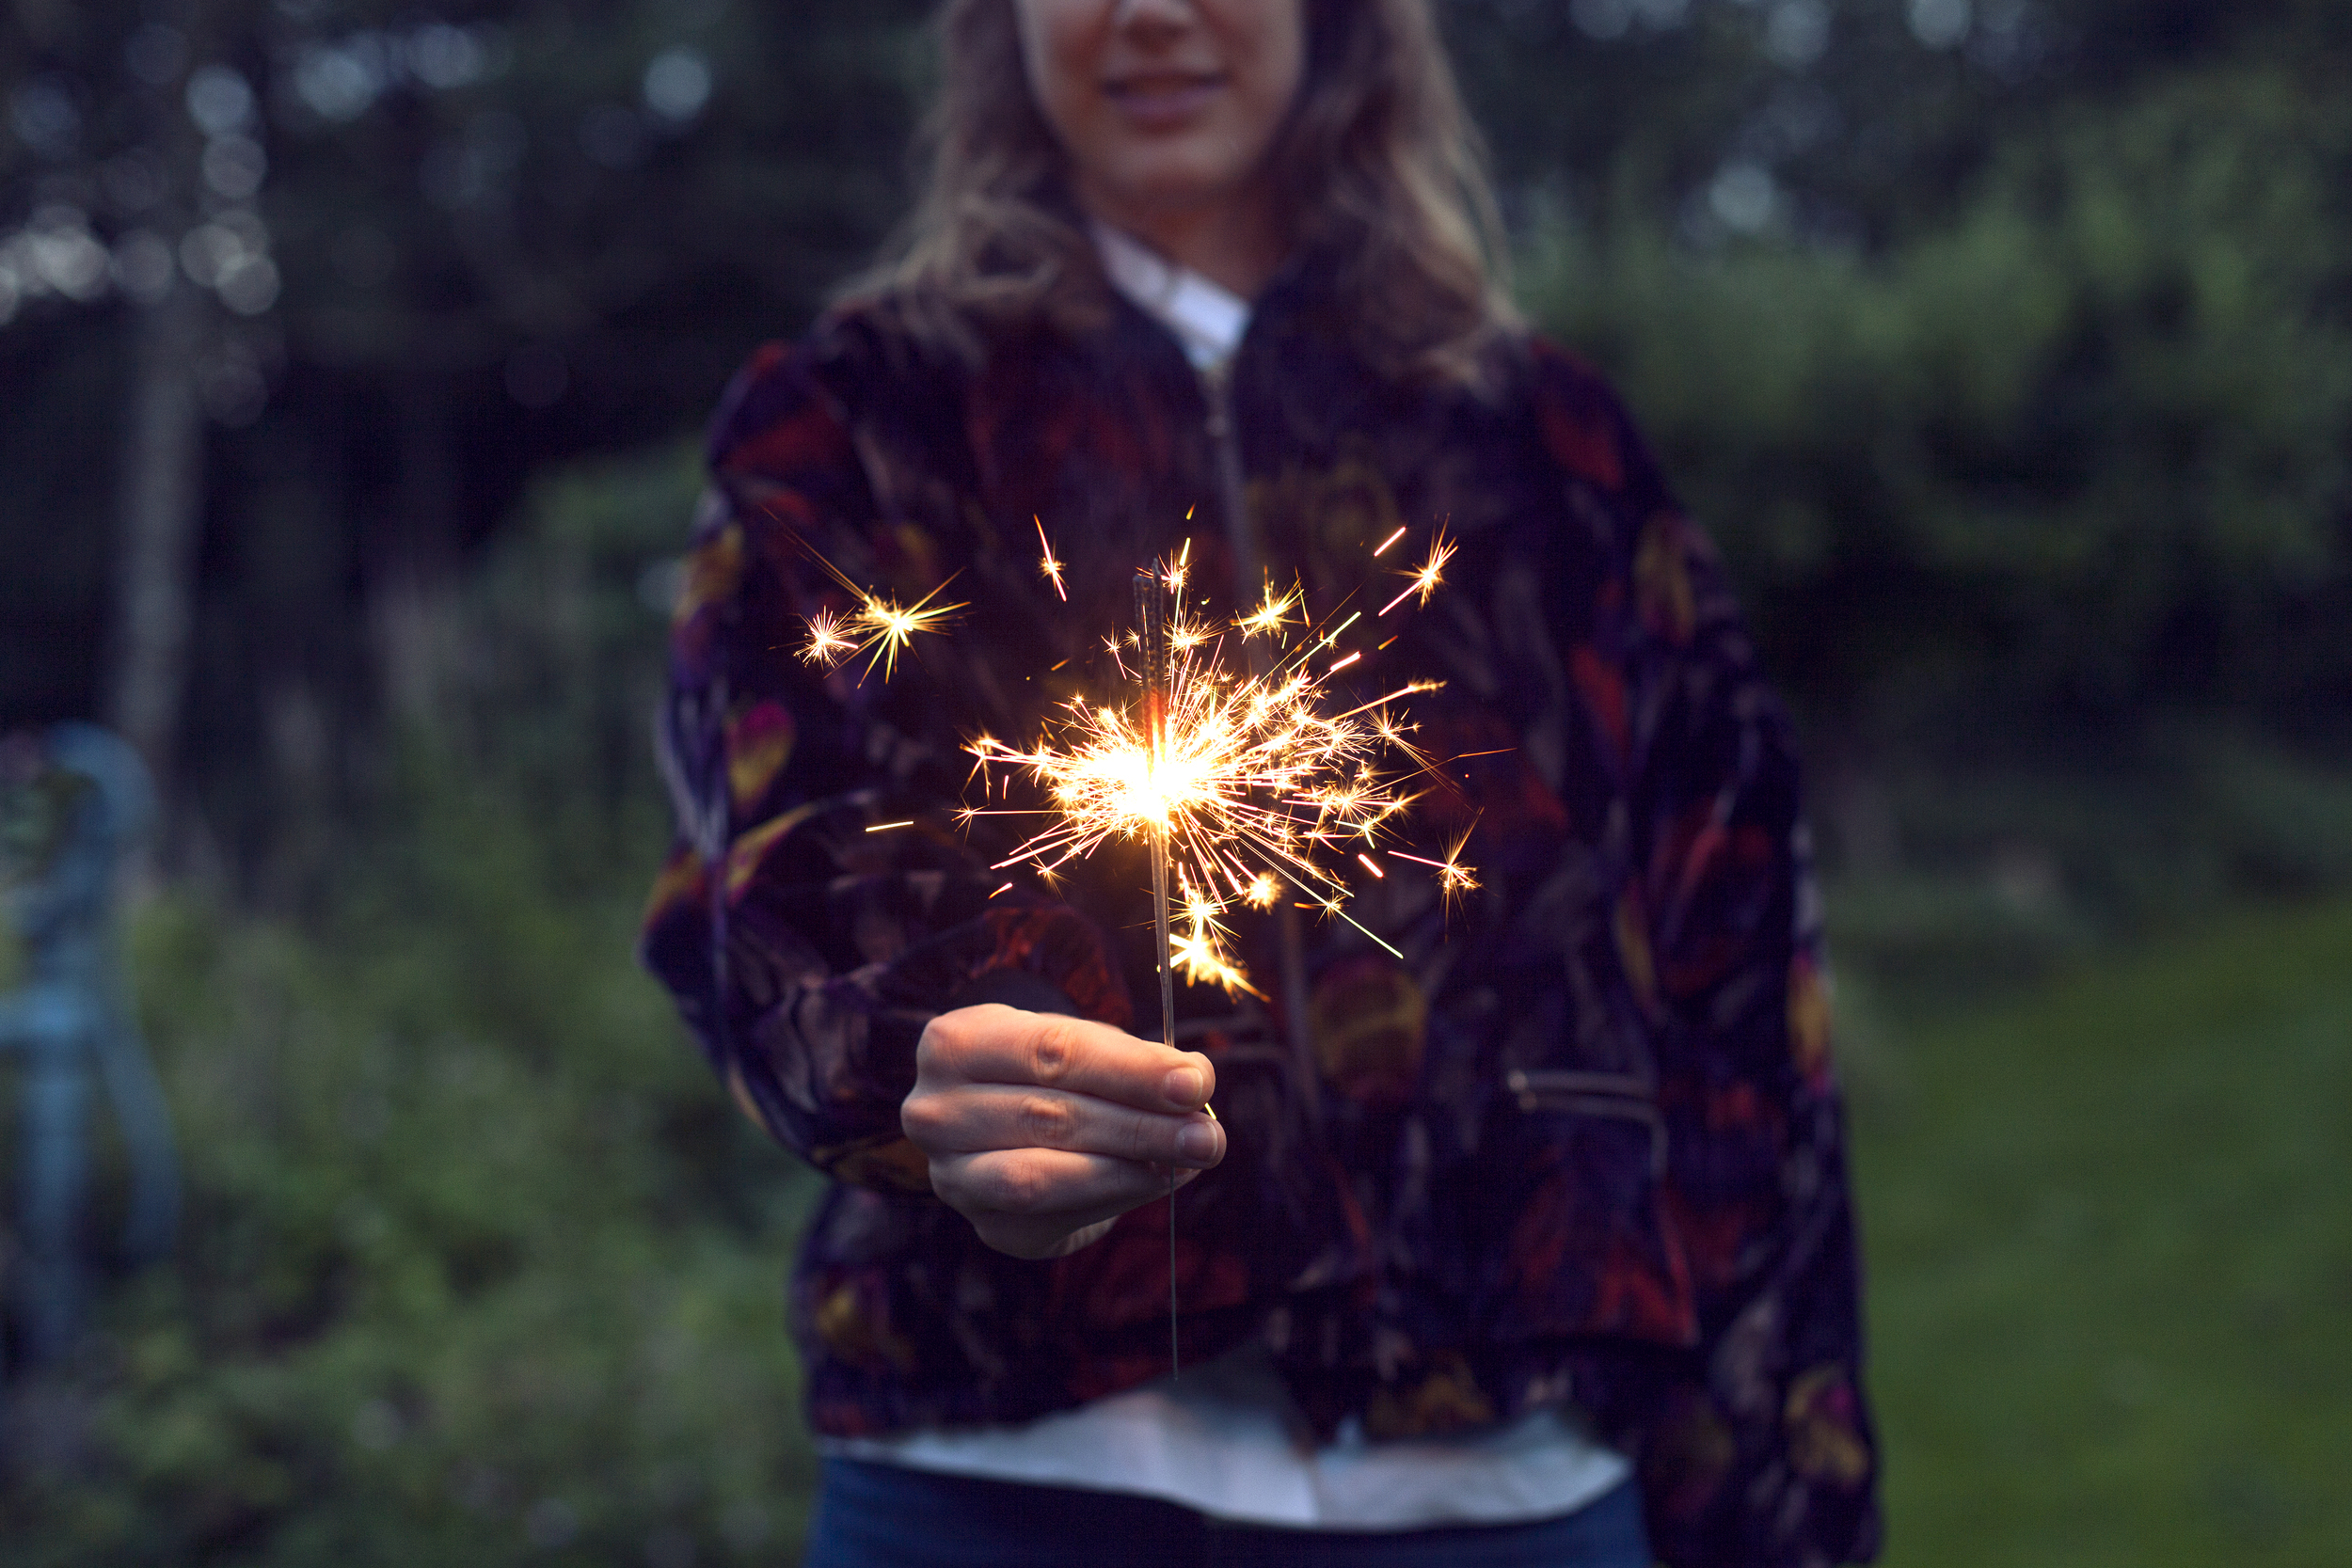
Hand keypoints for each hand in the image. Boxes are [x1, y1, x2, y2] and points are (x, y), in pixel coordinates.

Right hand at [904, 1004, 1224, 1259]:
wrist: (1003, 1124)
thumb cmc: (1049, 1071)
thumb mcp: (1084, 1046)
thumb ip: (1135, 1060)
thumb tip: (1194, 1083)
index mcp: (954, 1043)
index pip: (1051, 1052)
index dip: (1129, 1070)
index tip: (1194, 1083)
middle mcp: (935, 1112)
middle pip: (1049, 1116)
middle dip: (1141, 1126)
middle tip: (1208, 1134)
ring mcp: (951, 1176)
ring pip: (1040, 1176)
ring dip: (1128, 1170)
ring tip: (1192, 1159)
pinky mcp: (986, 1226)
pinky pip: (1054, 1218)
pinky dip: (1114, 1199)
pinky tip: (1159, 1182)